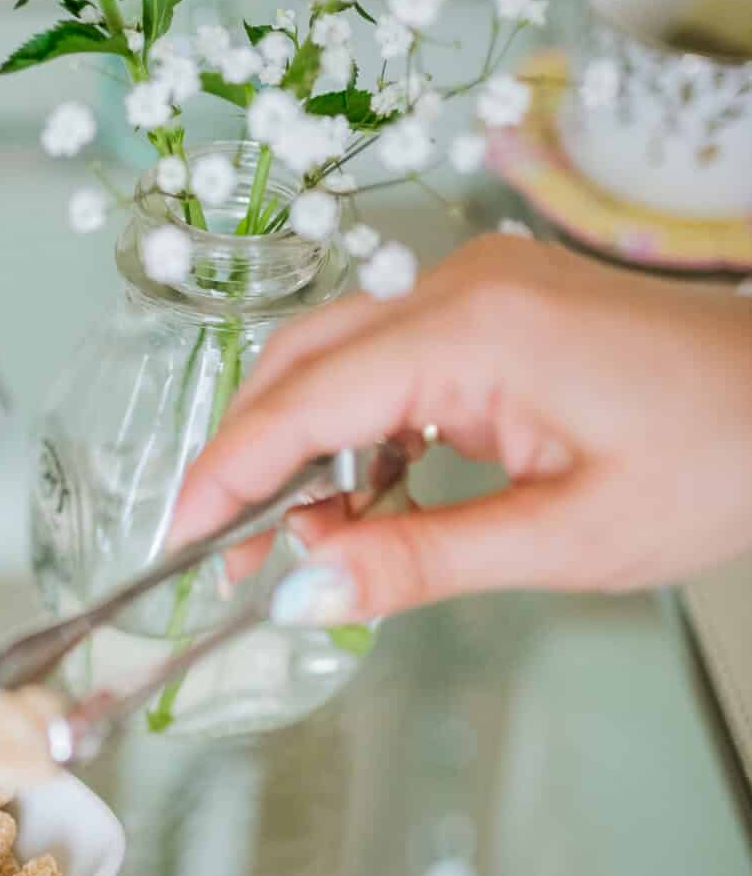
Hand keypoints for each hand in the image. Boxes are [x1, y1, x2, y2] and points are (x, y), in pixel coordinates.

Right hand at [167, 235, 751, 625]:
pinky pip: (390, 358)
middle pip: (301, 364)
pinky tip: (362, 501)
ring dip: (301, 449)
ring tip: (300, 548)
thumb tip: (305, 591)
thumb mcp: (568, 539)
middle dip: (248, 462)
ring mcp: (481, 285)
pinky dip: (357, 430)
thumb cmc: (722, 459)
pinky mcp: (500, 305)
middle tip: (224, 560)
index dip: (227, 476)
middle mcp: (463, 284)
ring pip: (338, 358)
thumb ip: (422, 563)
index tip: (177, 544)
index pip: (304, 402)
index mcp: (477, 330)